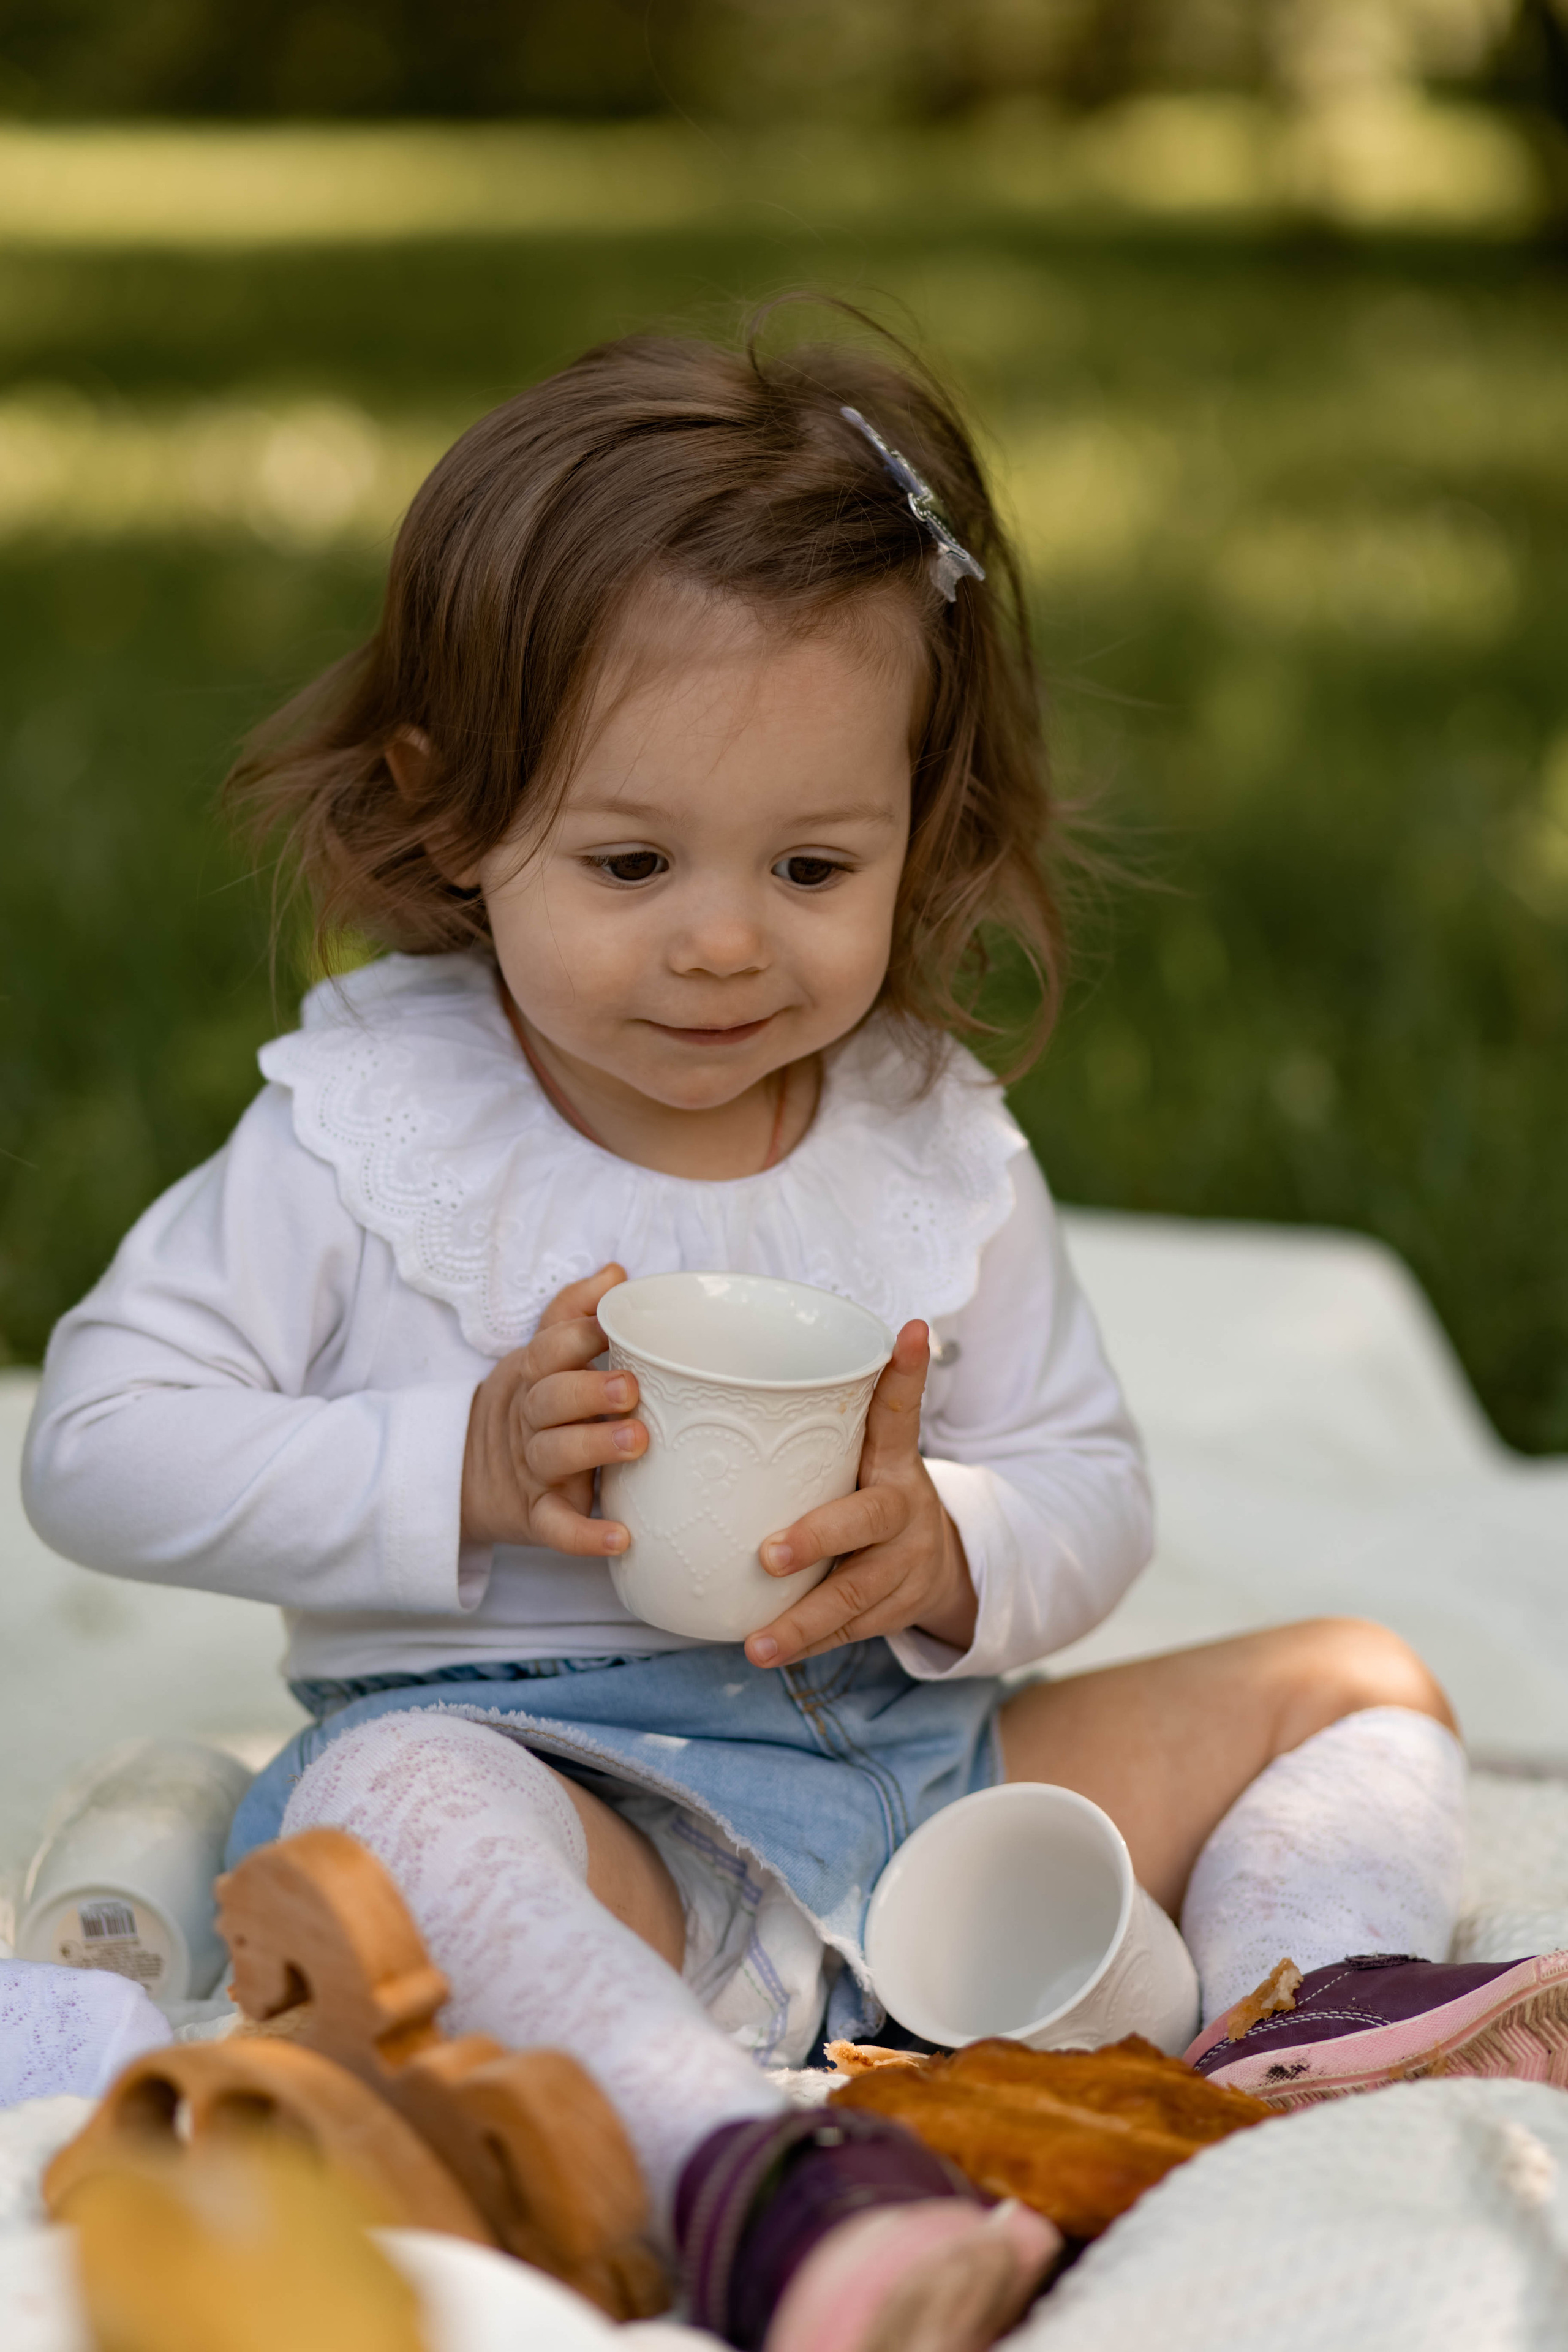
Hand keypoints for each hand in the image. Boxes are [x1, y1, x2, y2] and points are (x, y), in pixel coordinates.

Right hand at [460, 1264, 645, 1554]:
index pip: (550, 1347)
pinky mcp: (535, 1516)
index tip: (611, 1327)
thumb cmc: (534, 1406)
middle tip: (630, 1389)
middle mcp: (531, 1419)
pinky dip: (584, 1535)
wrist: (469, 1477)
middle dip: (588, 1390)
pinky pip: (556, 1528)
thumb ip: (575, 1313)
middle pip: (551, 1399)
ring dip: (594, 1447)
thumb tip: (616, 1273)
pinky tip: (621, 1537)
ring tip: (638, 1442)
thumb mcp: (542, 1356)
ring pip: (556, 1455)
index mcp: (536, 1375)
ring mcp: (532, 1469)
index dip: (578, 1335)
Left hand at [744, 1320, 975, 1668]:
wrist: (936, 1564)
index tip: (910, 1332)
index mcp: (893, 1461)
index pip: (900, 1412)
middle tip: (769, 1553)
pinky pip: (846, 1631)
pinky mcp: (893, 1611)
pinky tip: (768, 1651)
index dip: (906, 1374)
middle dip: (817, 1537)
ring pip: (854, 1595)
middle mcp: (904, 1510)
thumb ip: (828, 1419)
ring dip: (802, 1621)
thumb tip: (757, 1364)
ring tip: (758, 1644)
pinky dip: (807, 1643)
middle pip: (866, 1520)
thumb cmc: (869, 1495)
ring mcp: (903, 1566)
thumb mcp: (866, 1454)